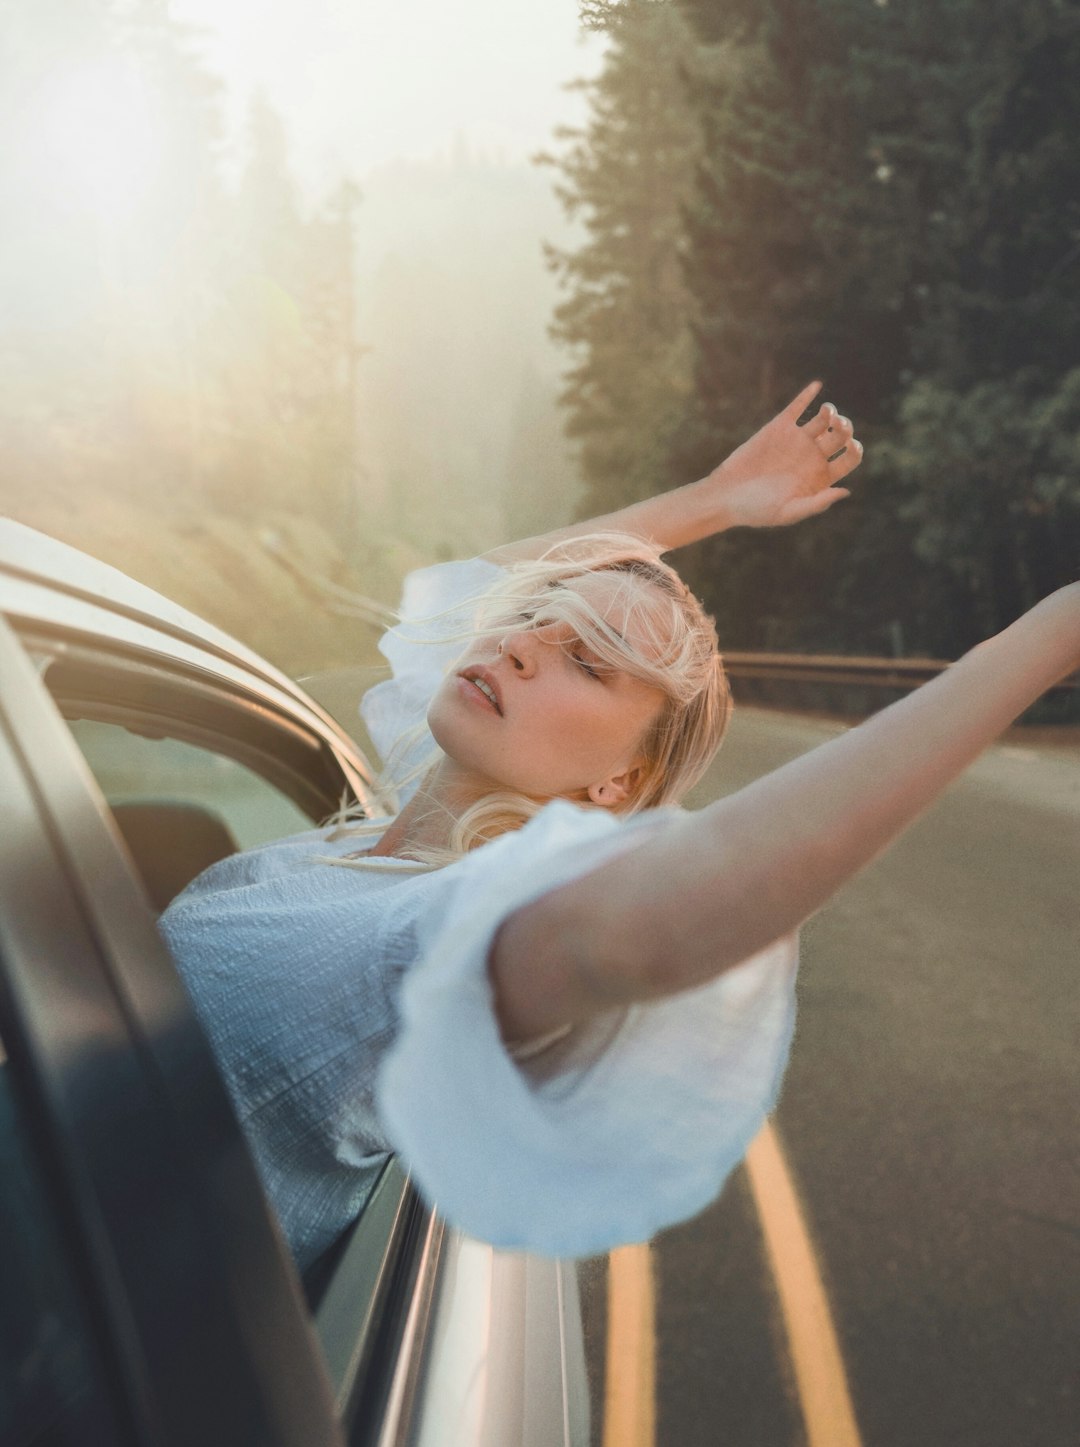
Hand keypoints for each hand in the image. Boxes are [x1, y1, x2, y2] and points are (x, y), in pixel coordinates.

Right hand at [707, 382, 862, 528]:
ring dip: (831, 412)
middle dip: (845, 428)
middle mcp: (812, 457)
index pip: (848, 459)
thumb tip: (846, 491)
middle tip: (840, 426)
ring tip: (827, 412)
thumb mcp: (788, 512)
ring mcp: (796, 440)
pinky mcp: (778, 428)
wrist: (725, 496)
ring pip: (823, 420)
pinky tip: (817, 386)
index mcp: (820, 477)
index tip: (852, 446)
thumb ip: (816, 503)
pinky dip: (807, 395)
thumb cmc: (756, 511)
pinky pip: (797, 408)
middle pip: (840, 436)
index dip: (855, 451)